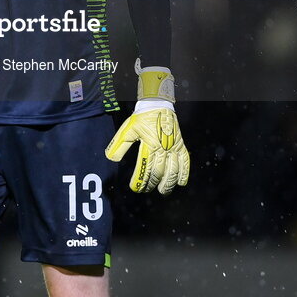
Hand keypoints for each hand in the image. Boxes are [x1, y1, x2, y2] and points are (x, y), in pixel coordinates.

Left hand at [104, 60, 189, 193]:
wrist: (159, 104)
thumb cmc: (142, 117)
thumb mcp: (128, 129)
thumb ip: (119, 145)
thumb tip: (111, 159)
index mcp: (150, 144)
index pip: (144, 167)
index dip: (140, 180)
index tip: (135, 188)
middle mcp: (163, 148)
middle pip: (159, 172)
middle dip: (152, 183)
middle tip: (146, 190)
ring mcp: (173, 148)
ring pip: (173, 170)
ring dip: (168, 183)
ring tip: (163, 191)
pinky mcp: (180, 145)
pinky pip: (185, 162)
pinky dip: (184, 173)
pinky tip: (180, 182)